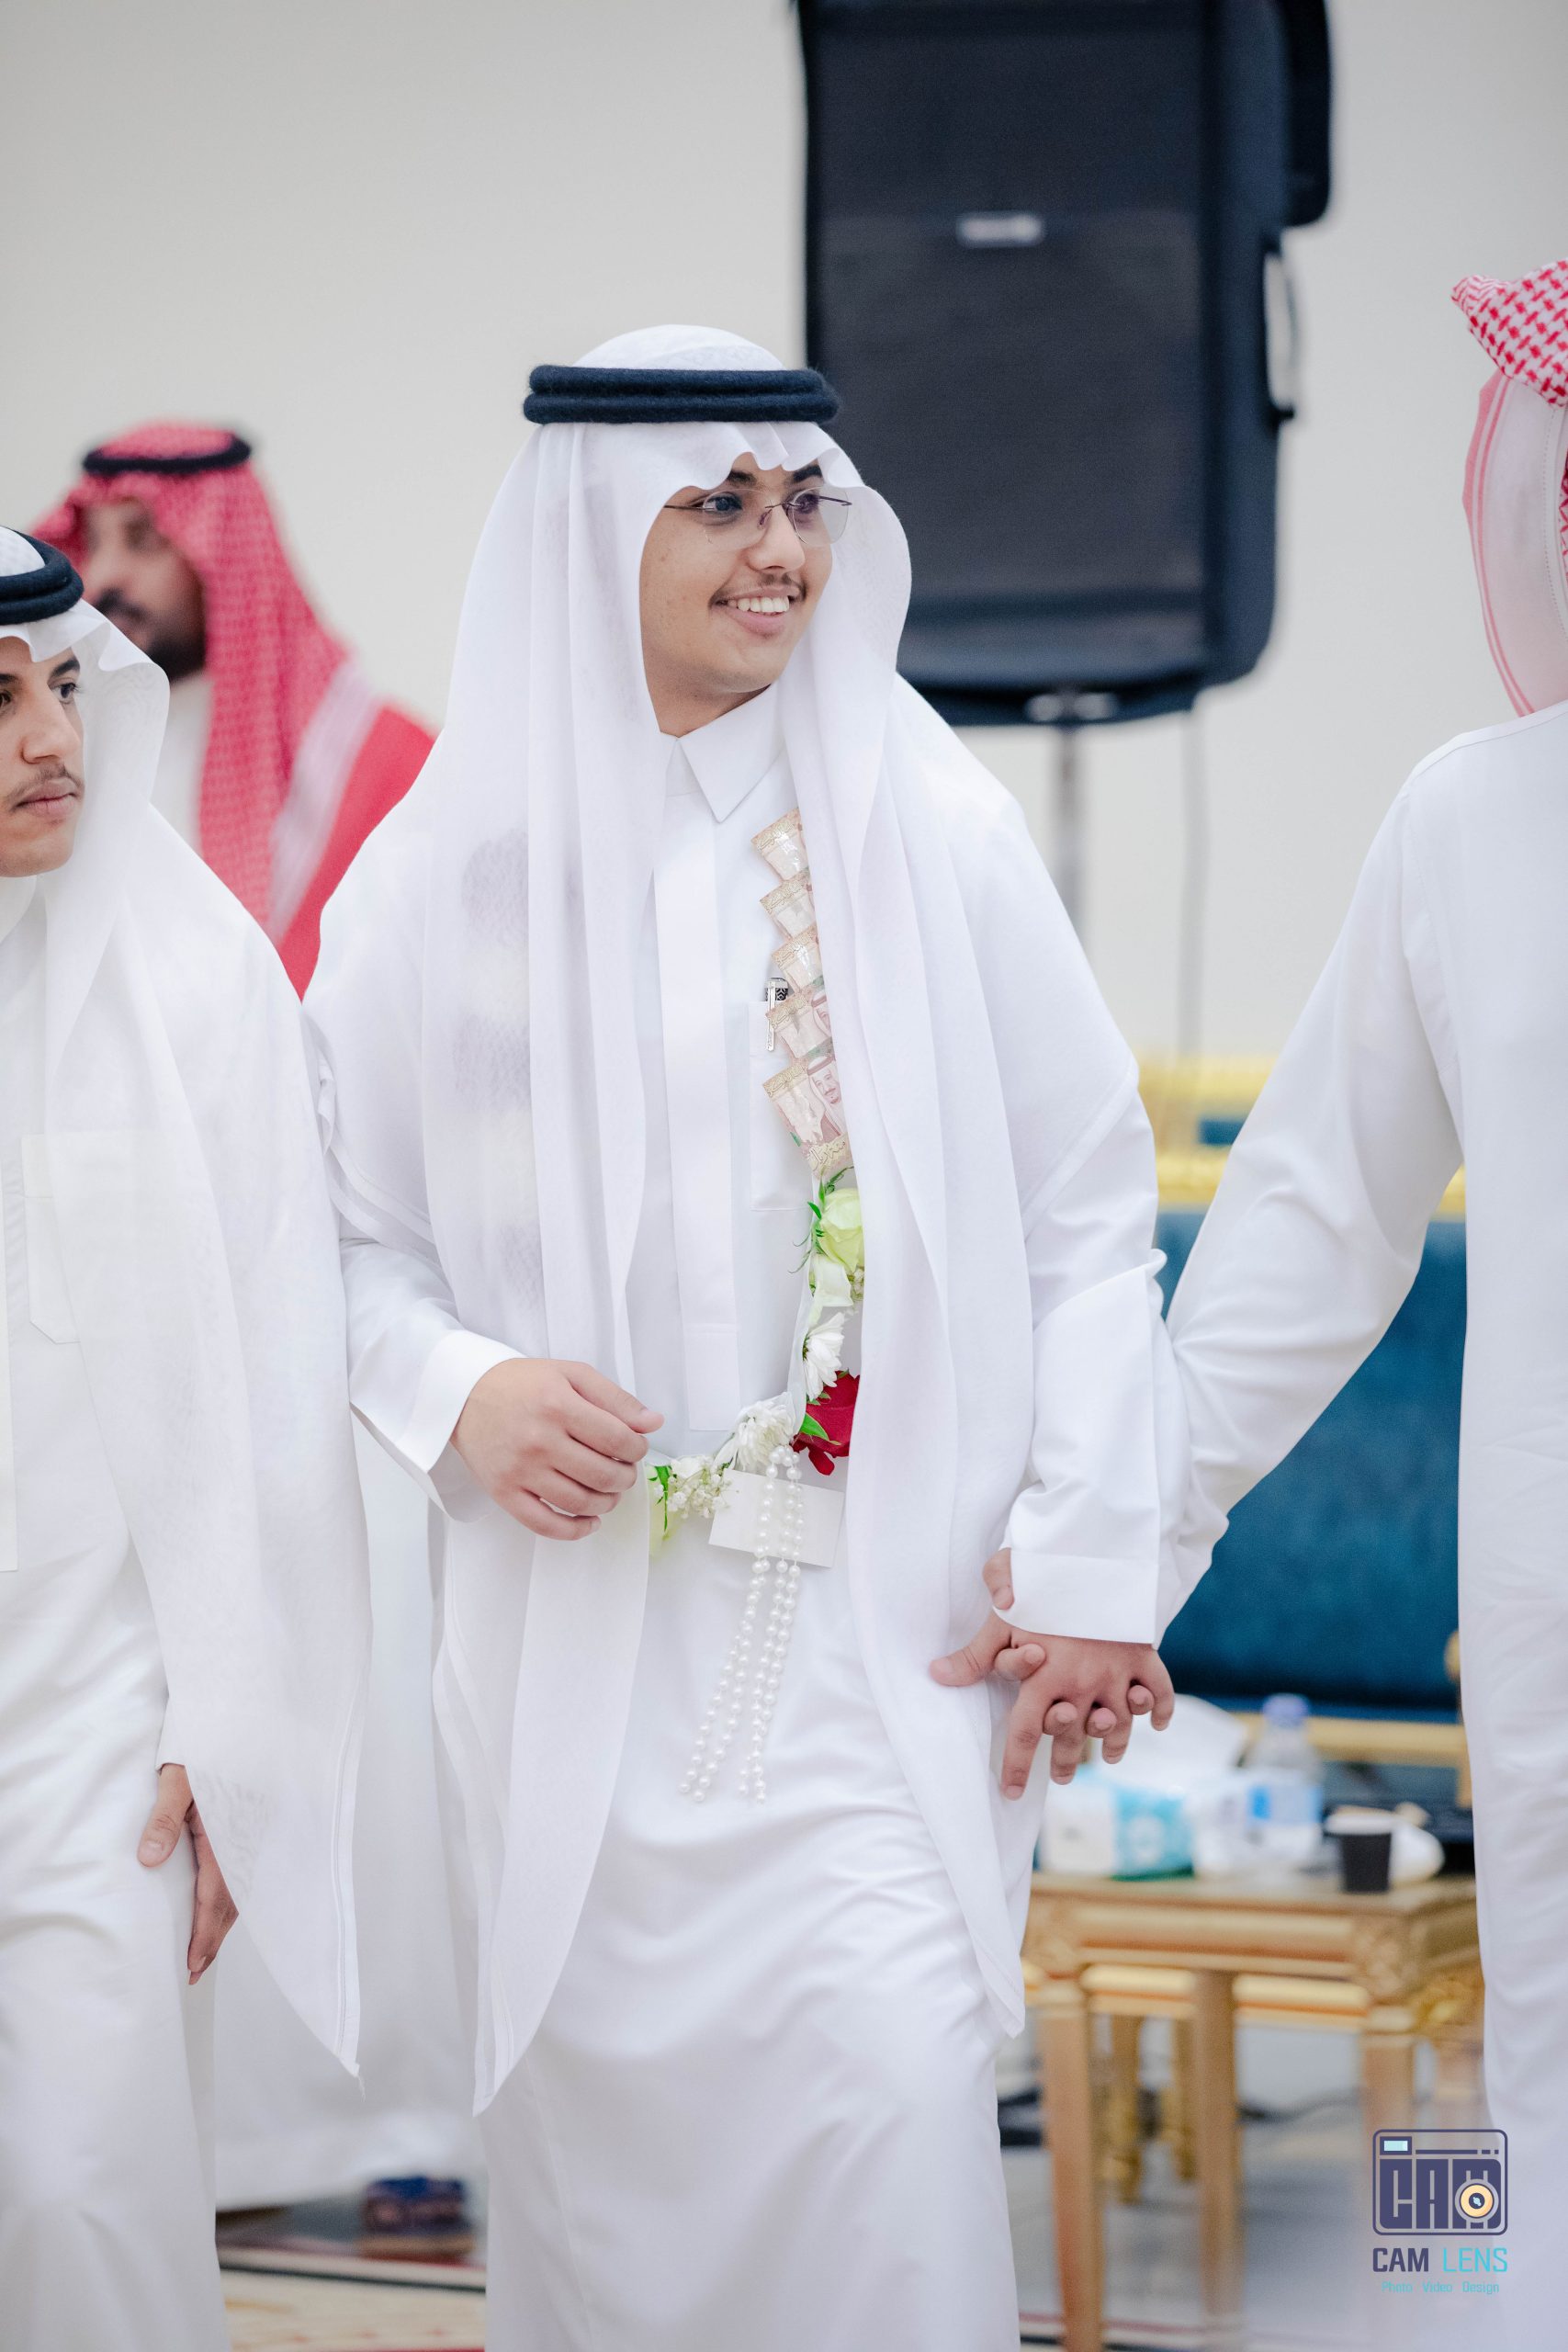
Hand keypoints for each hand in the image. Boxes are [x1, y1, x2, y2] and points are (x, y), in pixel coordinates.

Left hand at [138, 1763, 236, 1982]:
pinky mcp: (244, 1826)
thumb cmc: (205, 1744)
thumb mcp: (177, 1777)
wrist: (236, 1716)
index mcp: (226, 1831)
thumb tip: (149, 1859)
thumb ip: (163, 1818)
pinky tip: (218, 1906)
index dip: (206, 1933)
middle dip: (215, 1938)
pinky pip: (240, 1871)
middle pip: (232, 1900)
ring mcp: (246, 1833)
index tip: (194, 1964)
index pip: (217, 1895)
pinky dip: (229, 1898)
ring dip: (222, 1922)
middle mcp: (241, 1837)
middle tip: (196, 1970)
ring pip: (239, 1888)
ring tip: (205, 1950)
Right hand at [453, 1358, 662, 1540]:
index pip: (618, 1440)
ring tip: (609, 1492)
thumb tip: (654, 1423)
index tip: (635, 1449)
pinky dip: (575, 1530)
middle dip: (626, 1477)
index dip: (637, 1449)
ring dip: (607, 1503)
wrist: (464, 1396)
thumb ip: (616, 1398)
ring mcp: (520, 1471)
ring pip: (580, 1503)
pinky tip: (590, 1521)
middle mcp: (539, 1440)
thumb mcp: (571, 1375)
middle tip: (624, 1471)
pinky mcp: (504, 1493)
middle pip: (603, 1475)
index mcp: (559, 1406)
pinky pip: (545, 1525)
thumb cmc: (522, 1384)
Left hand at [930, 1549, 1173, 1794]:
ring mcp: (1116, 1673)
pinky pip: (1159, 1690)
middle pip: (1072, 1737)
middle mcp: (1082, 1684)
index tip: (1010, 1792)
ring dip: (1113, 1744)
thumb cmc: (1041, 1583)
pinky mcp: (1142, 1656)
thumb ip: (975, 1654)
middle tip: (1058, 1777)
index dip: (1015, 1766)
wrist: (1093, 1554)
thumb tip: (937, 1676)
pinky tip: (1158, 1723)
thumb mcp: (1001, 1618)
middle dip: (1064, 1762)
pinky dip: (1162, 1709)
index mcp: (1044, 1678)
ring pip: (1120, 1724)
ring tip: (1106, 1757)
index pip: (1025, 1733)